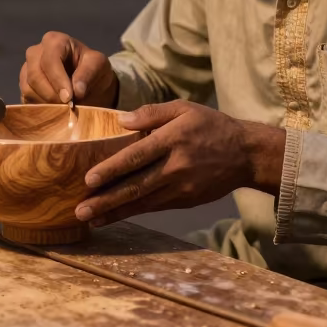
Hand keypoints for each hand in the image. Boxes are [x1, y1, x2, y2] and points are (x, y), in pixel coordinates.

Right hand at [20, 31, 118, 105]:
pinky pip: (26, 99)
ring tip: (64, 108)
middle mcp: (35, 52)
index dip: (58, 80)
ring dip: (47, 103)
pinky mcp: (24, 86)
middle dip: (51, 95)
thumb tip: (76, 90)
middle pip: (35, 76)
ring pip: (28, 89)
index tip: (69, 98)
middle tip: (67, 107)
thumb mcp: (99, 65)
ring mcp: (26, 69)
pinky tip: (56, 109)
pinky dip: (40, 108)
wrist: (88, 80)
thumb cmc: (93, 68)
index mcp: (55, 41)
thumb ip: (88, 74)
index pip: (50, 60)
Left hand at [74, 100, 284, 226]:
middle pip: (136, 186)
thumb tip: (121, 120)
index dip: (112, 169)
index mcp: (173, 140)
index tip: (89, 179)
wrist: (246, 154)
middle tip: (80, 210)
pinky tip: (114, 216)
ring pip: (143, 202)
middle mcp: (176, 166)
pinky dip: (132, 212)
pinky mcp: (186, 200)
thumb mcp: (184, 108)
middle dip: (106, 200)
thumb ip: (152, 113)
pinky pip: (154, 207)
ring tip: (90, 218)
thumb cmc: (211, 126)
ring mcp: (182, 187)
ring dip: (115, 212)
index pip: (137, 156)